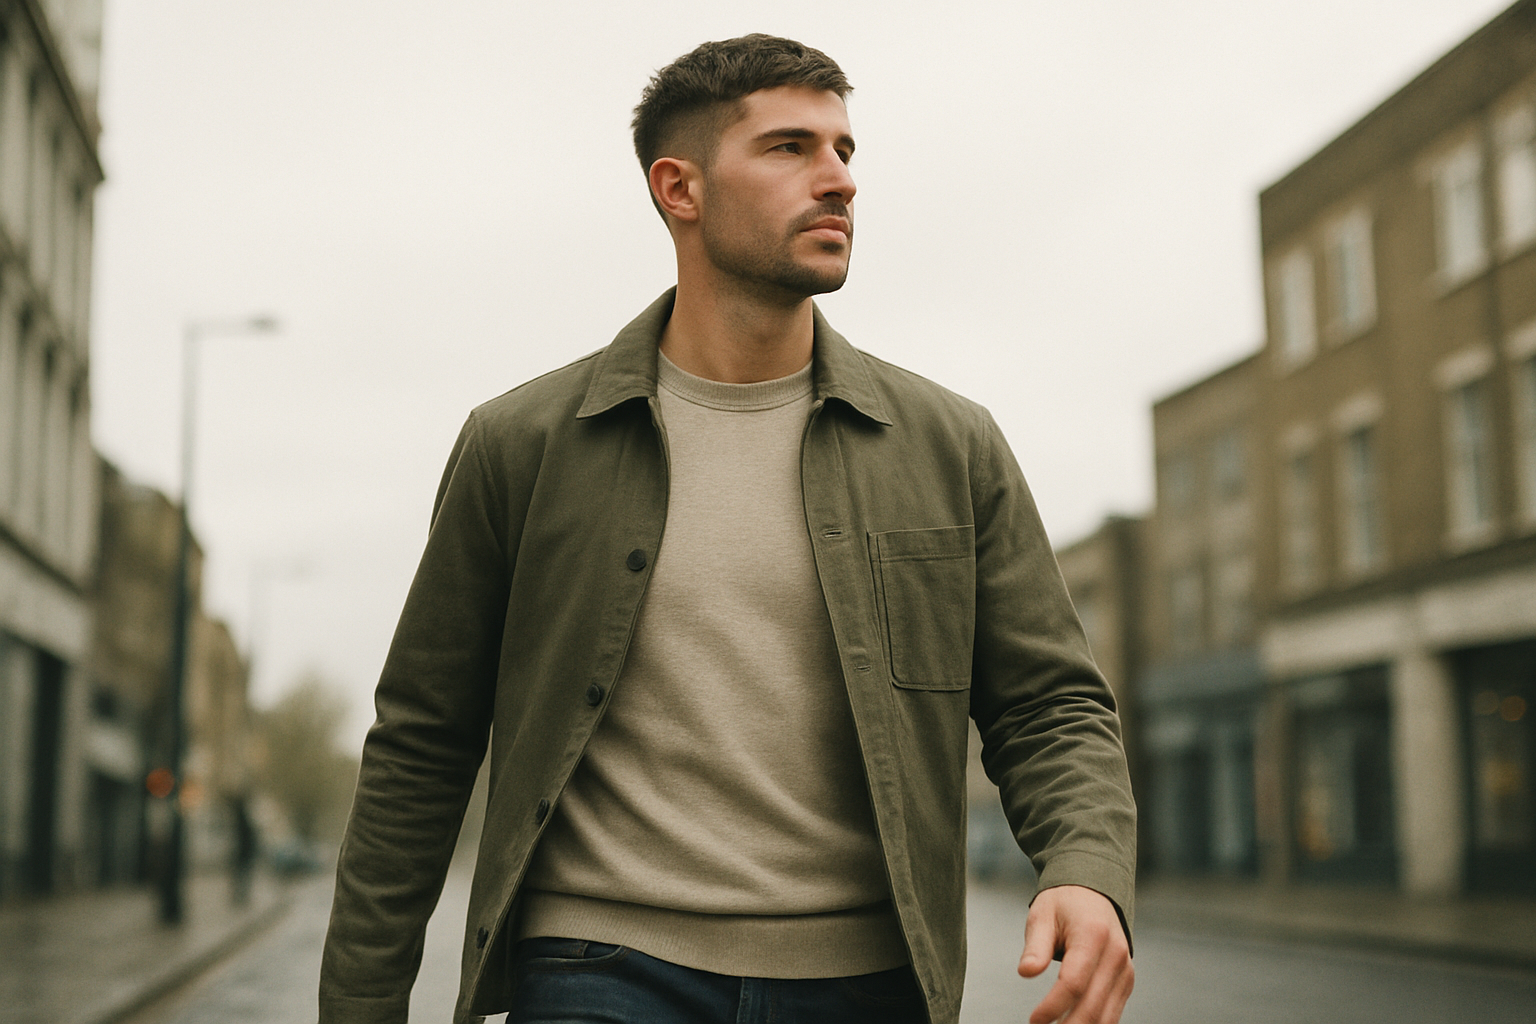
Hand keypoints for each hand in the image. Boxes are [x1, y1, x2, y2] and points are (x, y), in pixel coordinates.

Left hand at [1017, 884, 1133, 1023]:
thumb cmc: (1063, 904)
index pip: (1073, 983)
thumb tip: (1026, 972)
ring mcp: (1125, 971)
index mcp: (1093, 935)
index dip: (1052, 1007)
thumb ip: (1036, 946)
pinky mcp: (1126, 982)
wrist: (1093, 893)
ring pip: (1105, 1017)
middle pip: (1092, 1006)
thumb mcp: (1042, 915)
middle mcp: (1115, 955)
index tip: (1033, 1021)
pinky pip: (1112, 1013)